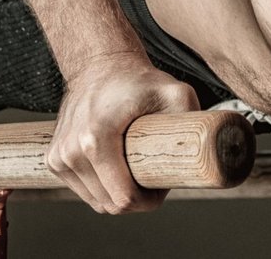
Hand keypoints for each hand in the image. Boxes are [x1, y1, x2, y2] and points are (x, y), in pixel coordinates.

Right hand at [45, 56, 199, 213]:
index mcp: (96, 140)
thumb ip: (194, 116)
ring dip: (118, 196)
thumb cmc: (137, 80)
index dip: (149, 201)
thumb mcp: (175, 93)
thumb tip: (216, 144)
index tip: (163, 184)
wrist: (98, 65)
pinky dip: (102, 188)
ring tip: (136, 170)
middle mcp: (71, 152)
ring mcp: (59, 158)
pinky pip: (84, 191)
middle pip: (110, 205)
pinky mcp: (53, 160)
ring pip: (97, 202)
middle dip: (136, 200)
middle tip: (154, 175)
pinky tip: (116, 169)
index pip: (124, 199)